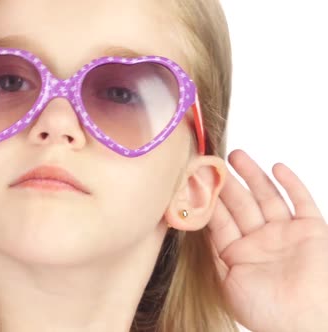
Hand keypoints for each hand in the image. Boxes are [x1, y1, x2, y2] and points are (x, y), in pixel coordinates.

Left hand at [208, 150, 327, 331]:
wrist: (304, 323)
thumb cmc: (265, 311)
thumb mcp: (227, 281)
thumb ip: (213, 251)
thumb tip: (195, 223)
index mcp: (238, 252)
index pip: (220, 218)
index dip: (208, 199)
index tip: (194, 179)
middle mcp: (260, 239)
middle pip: (241, 203)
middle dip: (226, 182)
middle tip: (212, 161)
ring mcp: (285, 233)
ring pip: (267, 196)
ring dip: (253, 175)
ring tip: (236, 155)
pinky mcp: (311, 230)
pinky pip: (302, 201)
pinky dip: (291, 184)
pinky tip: (276, 167)